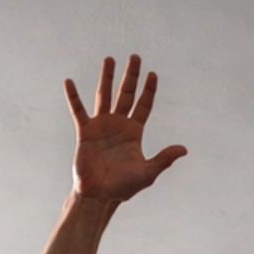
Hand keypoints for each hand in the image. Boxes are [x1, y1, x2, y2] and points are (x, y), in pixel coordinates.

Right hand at [64, 54, 185, 204]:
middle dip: (131, 76)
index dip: (149, 90)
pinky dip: (73, 97)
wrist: (99, 197)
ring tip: (110, 59)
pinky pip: (78, 111)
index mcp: (134, 132)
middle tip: (135, 57)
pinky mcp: (85, 132)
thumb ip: (163, 159)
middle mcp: (118, 125)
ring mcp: (101, 127)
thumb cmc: (123, 188)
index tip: (153, 74)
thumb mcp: (147, 173)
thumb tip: (184, 150)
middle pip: (126, 94)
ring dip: (107, 78)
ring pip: (104, 96)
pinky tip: (69, 82)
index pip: (143, 105)